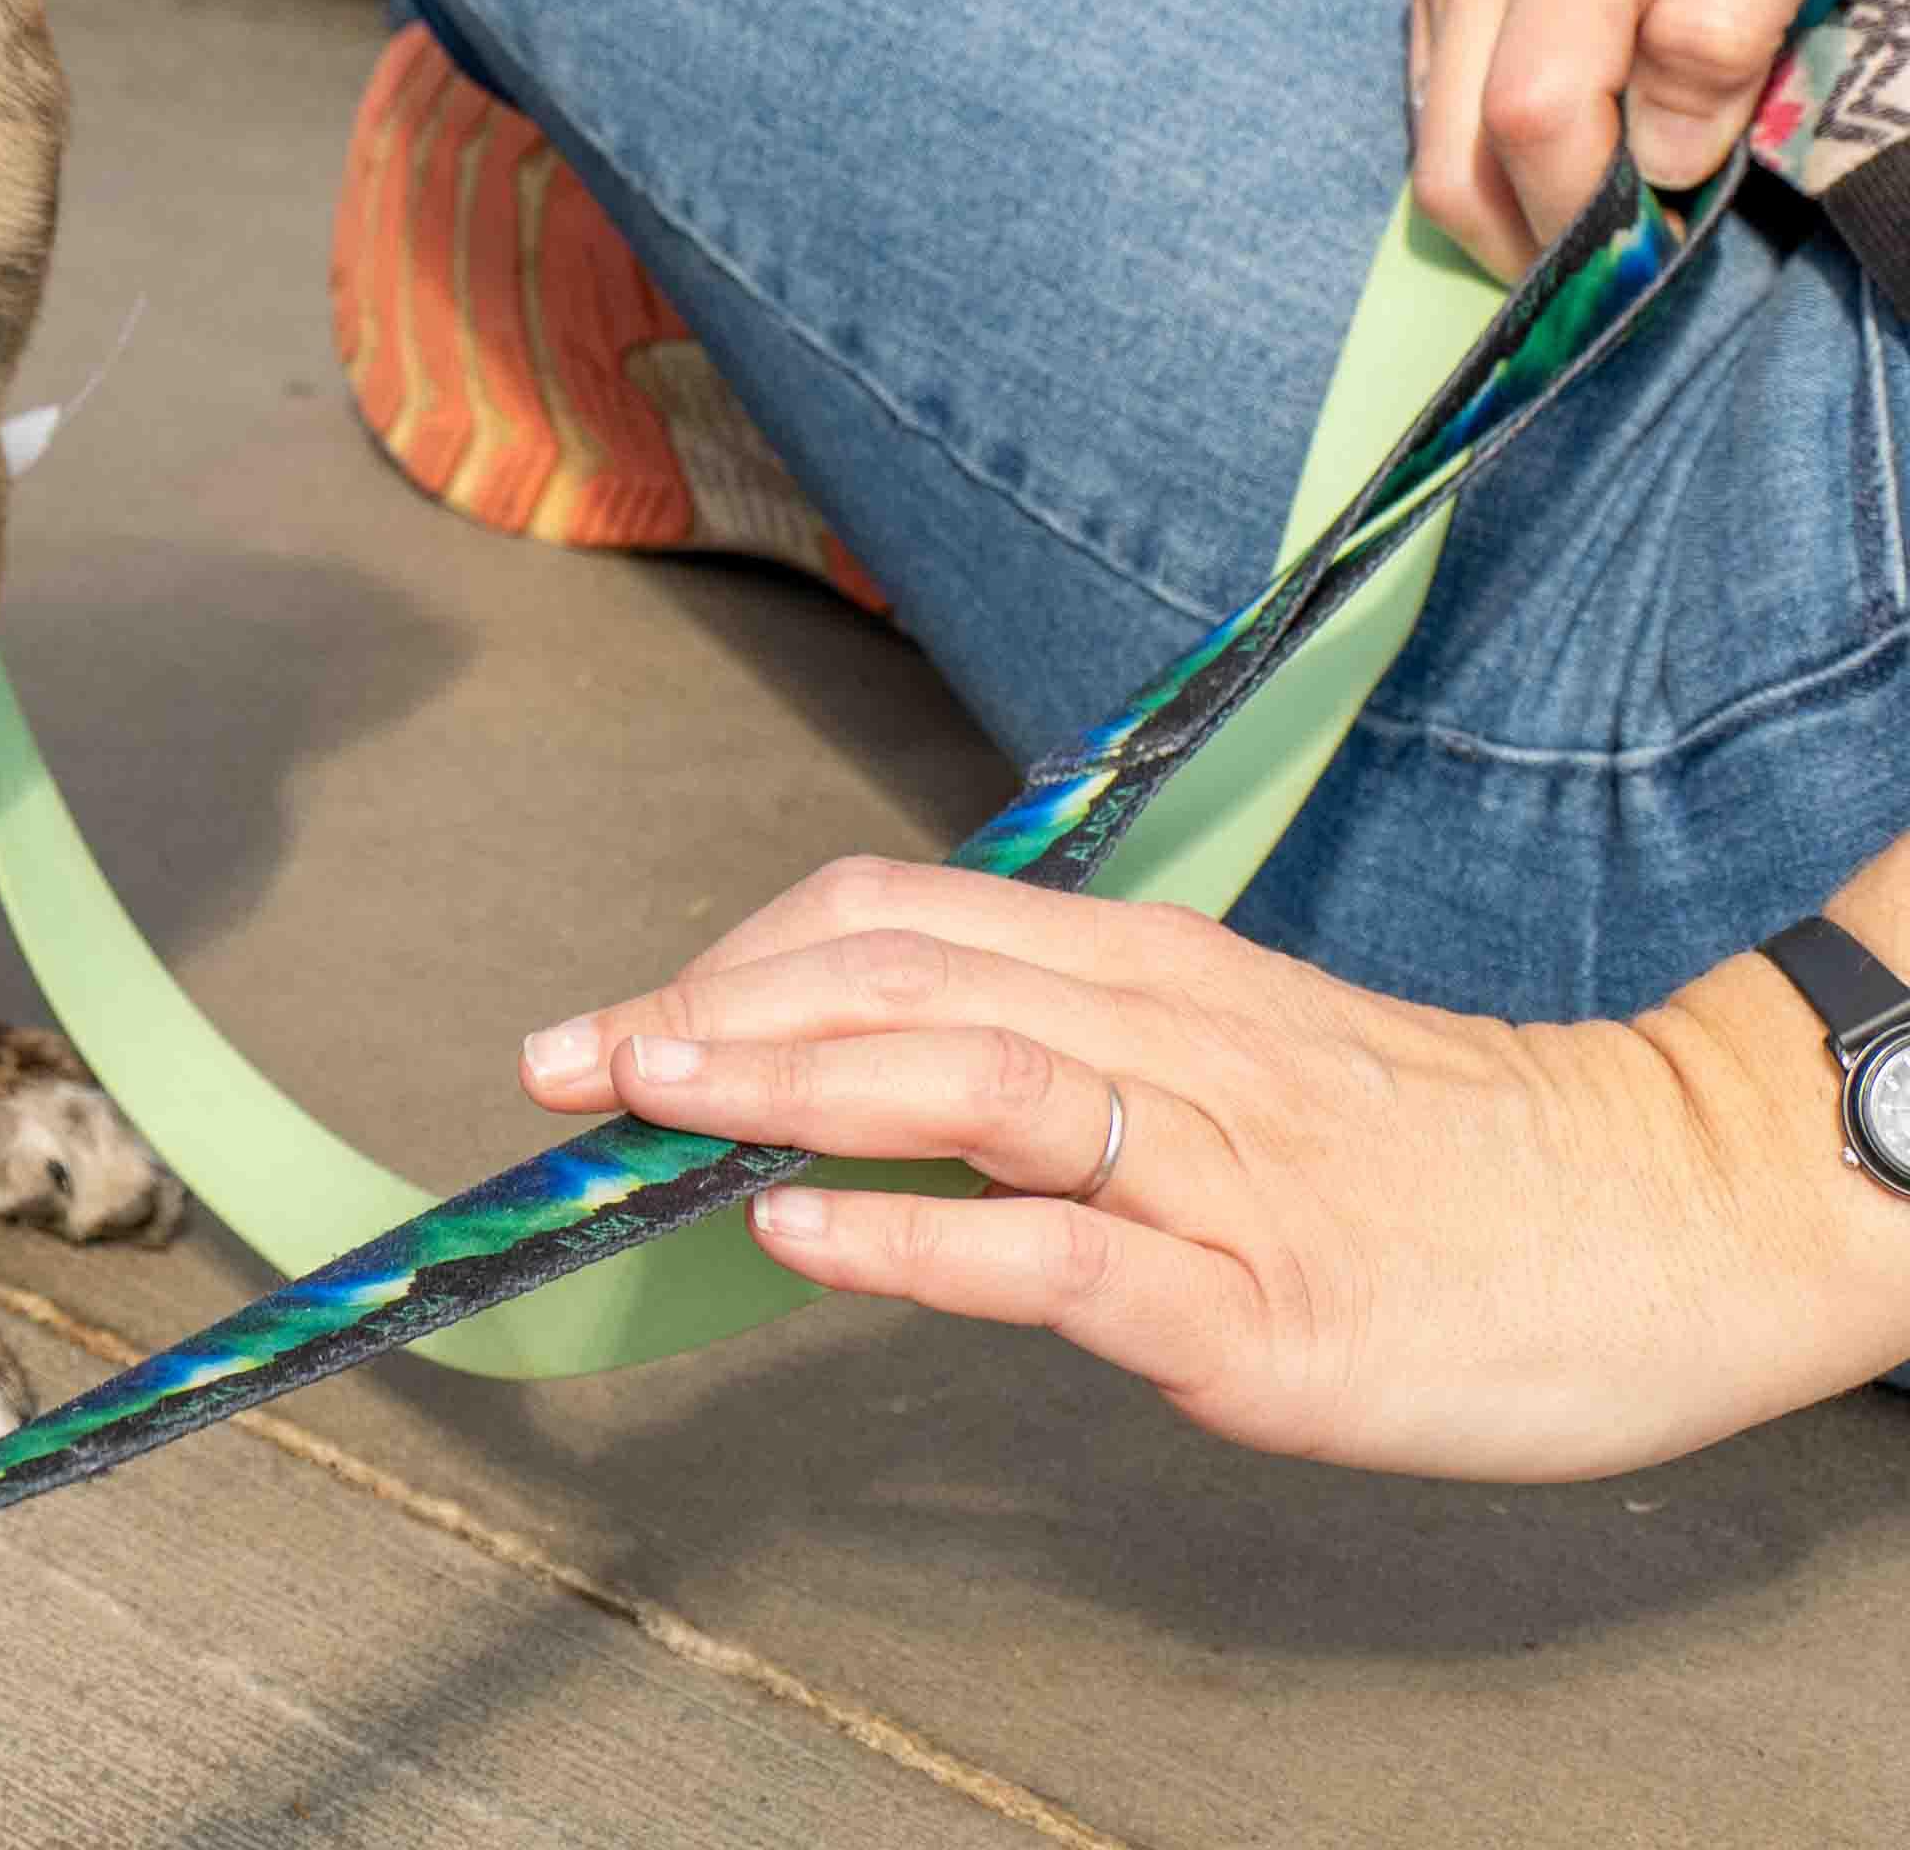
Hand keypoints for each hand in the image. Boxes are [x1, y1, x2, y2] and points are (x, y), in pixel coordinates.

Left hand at [517, 855, 1878, 1479]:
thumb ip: (1066, 1049)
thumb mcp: (1229, 1058)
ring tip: (633, 1096)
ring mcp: (1205, 1170)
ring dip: (772, 1080)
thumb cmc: (1433, 1153)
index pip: (892, 921)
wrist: (1670, 1212)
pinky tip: (799, 1232)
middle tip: (554, 1062)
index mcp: (1141, 970)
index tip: (619, 1014)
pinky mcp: (1256, 1303)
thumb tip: (881, 1069)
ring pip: (955, 1076)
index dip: (734, 959)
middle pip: (890, 976)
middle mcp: (1157, 1038)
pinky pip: (1058, 1250)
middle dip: (702, 1009)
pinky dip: (913, 1234)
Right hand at [1411, 0, 1909, 274]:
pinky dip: (1494, 144)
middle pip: (1455, 153)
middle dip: (1537, 243)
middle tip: (1644, 278)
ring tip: (1627, 217)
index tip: (1675, 265)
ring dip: (1514, 200)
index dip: (1592, 225)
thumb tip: (1660, 157)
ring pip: (1434, 132)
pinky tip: (1586, 147)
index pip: (1536, 125)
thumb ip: (1728, 21)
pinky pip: (1440, 85)